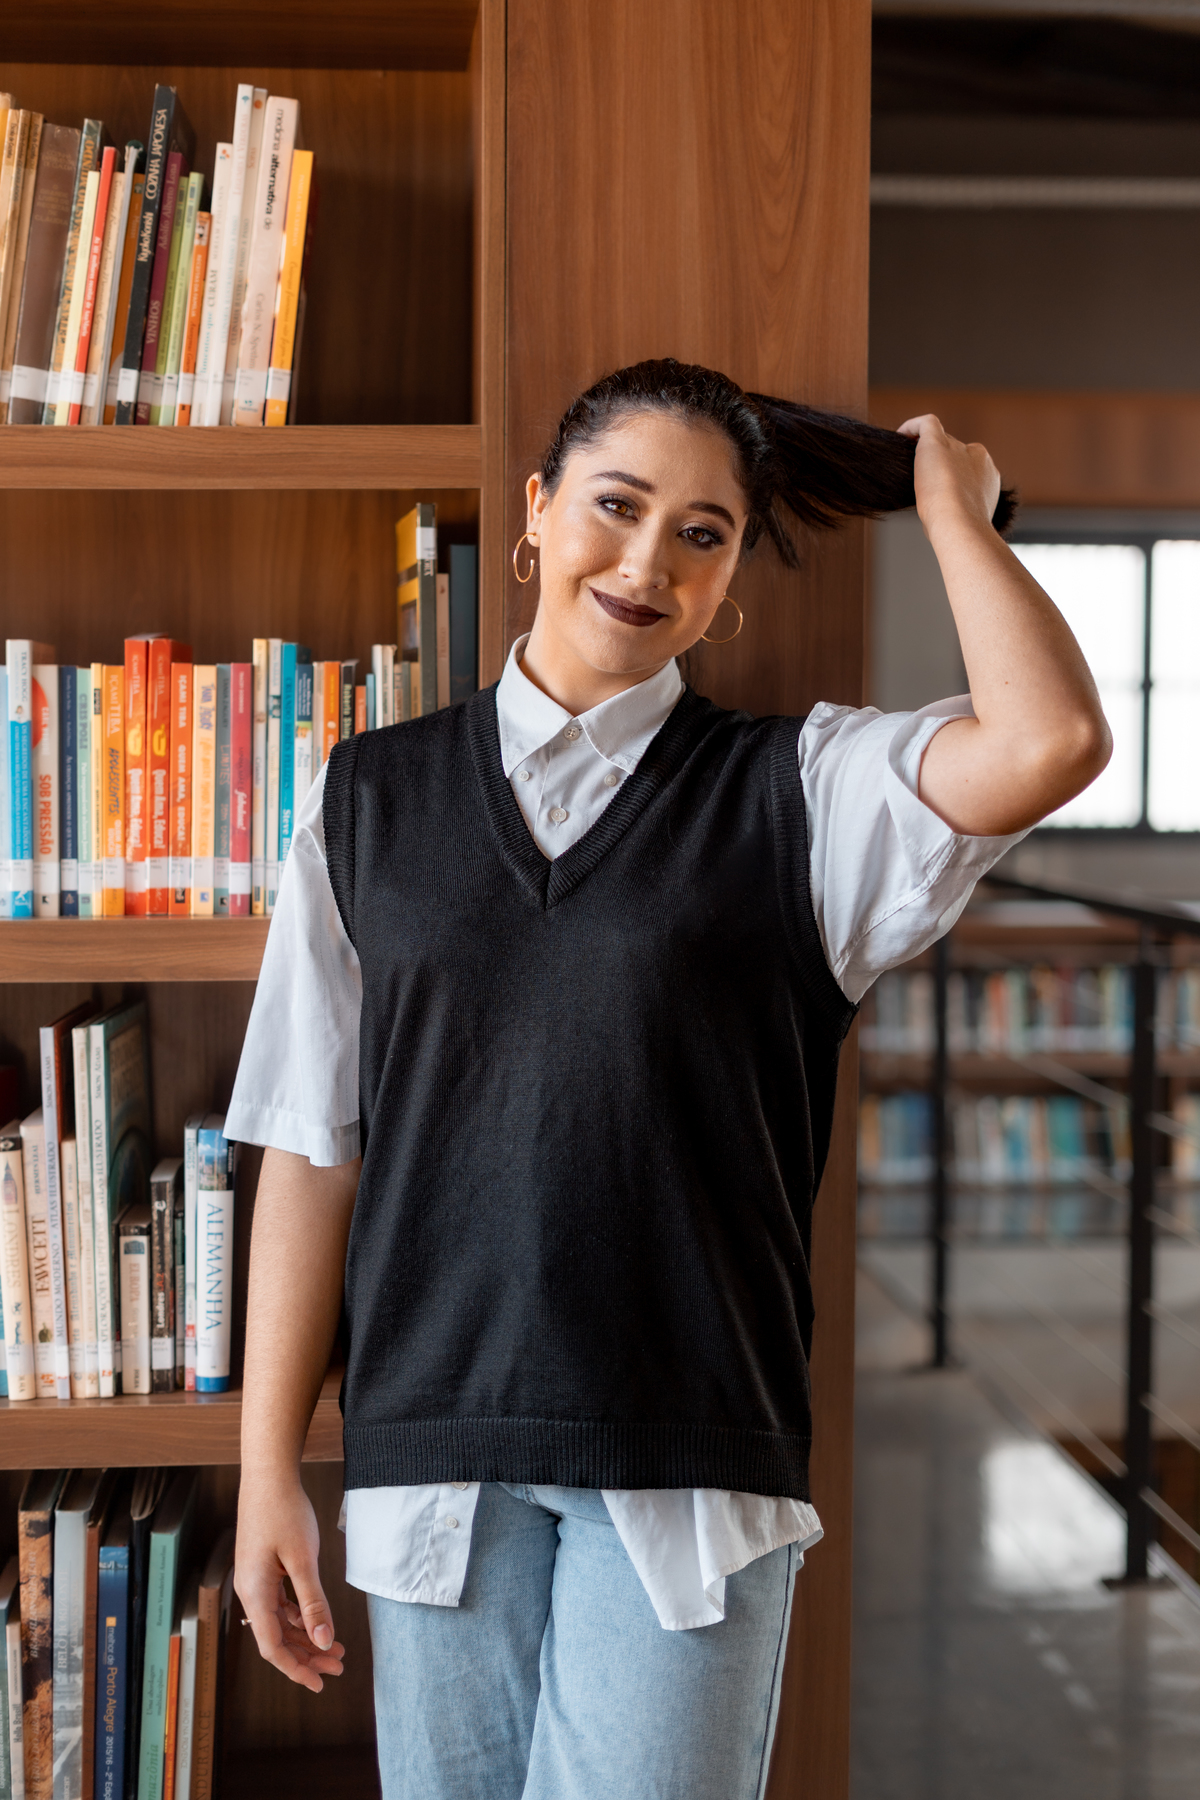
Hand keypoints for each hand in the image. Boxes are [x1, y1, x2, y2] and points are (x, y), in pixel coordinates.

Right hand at [234, 1474, 345, 1692]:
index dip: (296, 1669)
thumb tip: (324, 1641)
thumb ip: (313, 1603)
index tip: (320, 1683)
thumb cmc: (285, 1512)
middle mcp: (250, 1590)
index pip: (272, 1647)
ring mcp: (255, 1579)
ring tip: (335, 1646)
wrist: (269, 1475)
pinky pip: (279, 1604)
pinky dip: (298, 1616)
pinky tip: (317, 1621)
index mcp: (255, 1592)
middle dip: (307, 1655)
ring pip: (279, 1622)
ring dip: (305, 1636)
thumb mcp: (304, 1559)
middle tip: (338, 1665)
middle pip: (276, 1638)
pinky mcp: (263, 1568)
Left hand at [897, 413, 1000, 538]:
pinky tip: (901, 436)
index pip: (967, 467)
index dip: (952, 476)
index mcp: (988, 474)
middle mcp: (977, 457)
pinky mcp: (937, 442)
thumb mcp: (963, 521)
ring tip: (908, 465)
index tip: (938, 491)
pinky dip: (913, 426)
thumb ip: (955, 511)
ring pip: (941, 440)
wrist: (961, 525)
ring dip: (927, 450)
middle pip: (955, 452)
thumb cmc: (959, 532)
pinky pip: (927, 423)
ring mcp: (958, 448)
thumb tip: (937, 520)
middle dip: (940, 465)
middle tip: (921, 484)